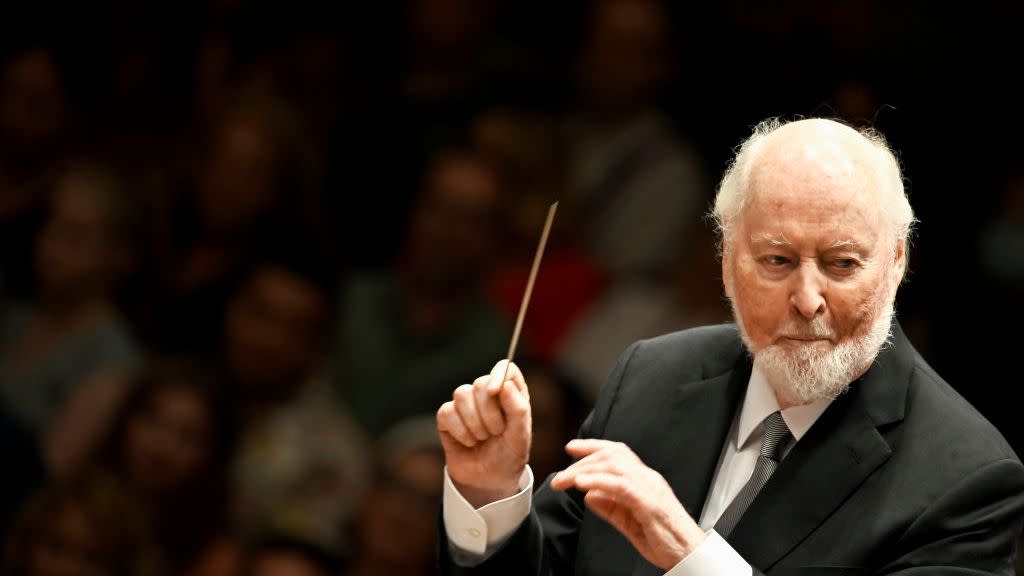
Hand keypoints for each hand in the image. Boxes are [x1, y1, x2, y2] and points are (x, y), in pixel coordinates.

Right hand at [437, 360, 530, 507]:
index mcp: (511, 393)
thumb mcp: (521, 437)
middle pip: (480, 383)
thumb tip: (504, 385)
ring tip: (482, 439)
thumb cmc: (509, 456)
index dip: (498, 374)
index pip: (505, 368)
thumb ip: (518, 409)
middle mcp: (488, 394)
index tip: (495, 392)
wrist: (489, 481)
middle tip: (495, 433)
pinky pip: (447, 411)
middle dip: (488, 412)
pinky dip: (459, 430)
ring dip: (474, 423)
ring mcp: (466, 404)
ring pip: (462, 394)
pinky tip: (468, 442)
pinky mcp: (448, 416)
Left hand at [551, 439, 706, 569]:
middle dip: (582, 461)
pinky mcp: (650, 503)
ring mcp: (650, 488)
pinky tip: (582, 484)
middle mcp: (647, 478)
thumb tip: (588, 496)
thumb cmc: (665, 540)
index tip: (571, 448)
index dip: (593, 446)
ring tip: (565, 480)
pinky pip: (621, 486)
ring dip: (584, 471)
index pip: (618, 453)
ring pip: (613, 466)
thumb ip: (610, 508)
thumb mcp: (629, 523)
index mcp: (644, 480)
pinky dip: (599, 481)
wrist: (691, 555)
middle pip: (611, 456)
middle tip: (560, 477)